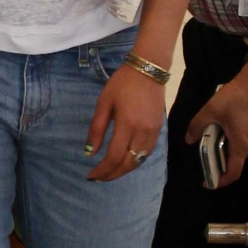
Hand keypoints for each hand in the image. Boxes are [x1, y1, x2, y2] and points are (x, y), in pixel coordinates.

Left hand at [86, 64, 165, 182]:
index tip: (91, 175)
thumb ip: (96, 129)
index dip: (102, 170)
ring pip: (139, 160)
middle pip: (128, 163)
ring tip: (110, 172)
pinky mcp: (159, 130)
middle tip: (99, 178)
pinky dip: (135, 161)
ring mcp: (153, 132)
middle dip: (112, 174)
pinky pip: (147, 153)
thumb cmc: (122, 84)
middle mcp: (142, 132)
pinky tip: (125, 161)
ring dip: (124, 170)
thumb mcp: (103, 103)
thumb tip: (89, 153)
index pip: (114, 156)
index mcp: (127, 124)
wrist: (148, 70)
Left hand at [184, 64, 247, 187]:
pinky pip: (237, 143)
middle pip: (234, 164)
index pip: (234, 172)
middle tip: (202, 165)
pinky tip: (214, 136)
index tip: (208, 182)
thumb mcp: (210, 111)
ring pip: (235, 153)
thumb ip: (197, 126)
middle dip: (218, 167)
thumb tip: (189, 139)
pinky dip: (225, 144)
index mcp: (241, 145)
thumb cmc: (235, 98)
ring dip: (221, 154)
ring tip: (205, 149)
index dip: (221, 181)